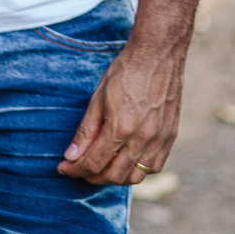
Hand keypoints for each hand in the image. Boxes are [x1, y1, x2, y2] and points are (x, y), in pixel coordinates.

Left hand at [58, 40, 185, 184]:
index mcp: (121, 128)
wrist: (157, 55)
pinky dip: (138, 171)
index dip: (75, 169)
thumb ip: (86, 130)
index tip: (64, 168)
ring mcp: (159, 140)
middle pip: (114, 176)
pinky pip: (155, 167)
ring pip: (136, 177)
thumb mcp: (98, 97)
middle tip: (80, 169)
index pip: (93, 162)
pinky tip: (126, 161)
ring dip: (116, 178)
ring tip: (101, 168)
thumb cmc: (125, 71)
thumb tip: (72, 155)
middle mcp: (142, 139)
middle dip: (93, 177)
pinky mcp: (170, 137)